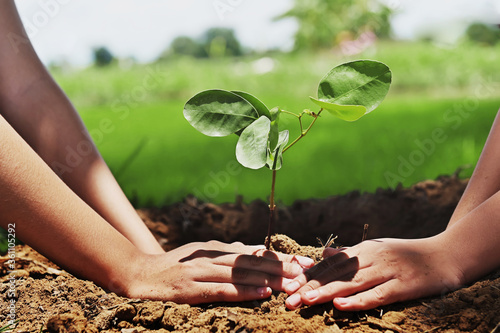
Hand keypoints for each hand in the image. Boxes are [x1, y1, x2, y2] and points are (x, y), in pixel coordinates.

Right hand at [124, 240, 314, 303]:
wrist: (140, 275)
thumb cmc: (174, 265)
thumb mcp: (202, 253)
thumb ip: (227, 252)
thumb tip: (254, 250)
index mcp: (216, 249)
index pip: (254, 253)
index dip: (280, 258)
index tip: (304, 262)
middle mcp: (211, 257)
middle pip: (253, 262)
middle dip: (282, 268)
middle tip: (306, 273)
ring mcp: (201, 272)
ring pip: (242, 275)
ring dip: (270, 280)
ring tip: (293, 284)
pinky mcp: (191, 289)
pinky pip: (222, 291)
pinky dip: (244, 291)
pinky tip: (263, 294)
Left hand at [284, 236, 463, 310]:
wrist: (446, 254)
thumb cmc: (408, 255)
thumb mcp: (376, 249)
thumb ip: (350, 254)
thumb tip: (324, 253)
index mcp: (363, 250)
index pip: (330, 264)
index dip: (308, 276)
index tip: (288, 286)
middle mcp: (372, 258)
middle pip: (336, 274)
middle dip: (310, 286)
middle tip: (288, 299)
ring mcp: (388, 271)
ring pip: (352, 283)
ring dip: (327, 292)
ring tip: (305, 300)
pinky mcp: (403, 286)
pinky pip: (378, 295)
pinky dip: (358, 300)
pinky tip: (341, 305)